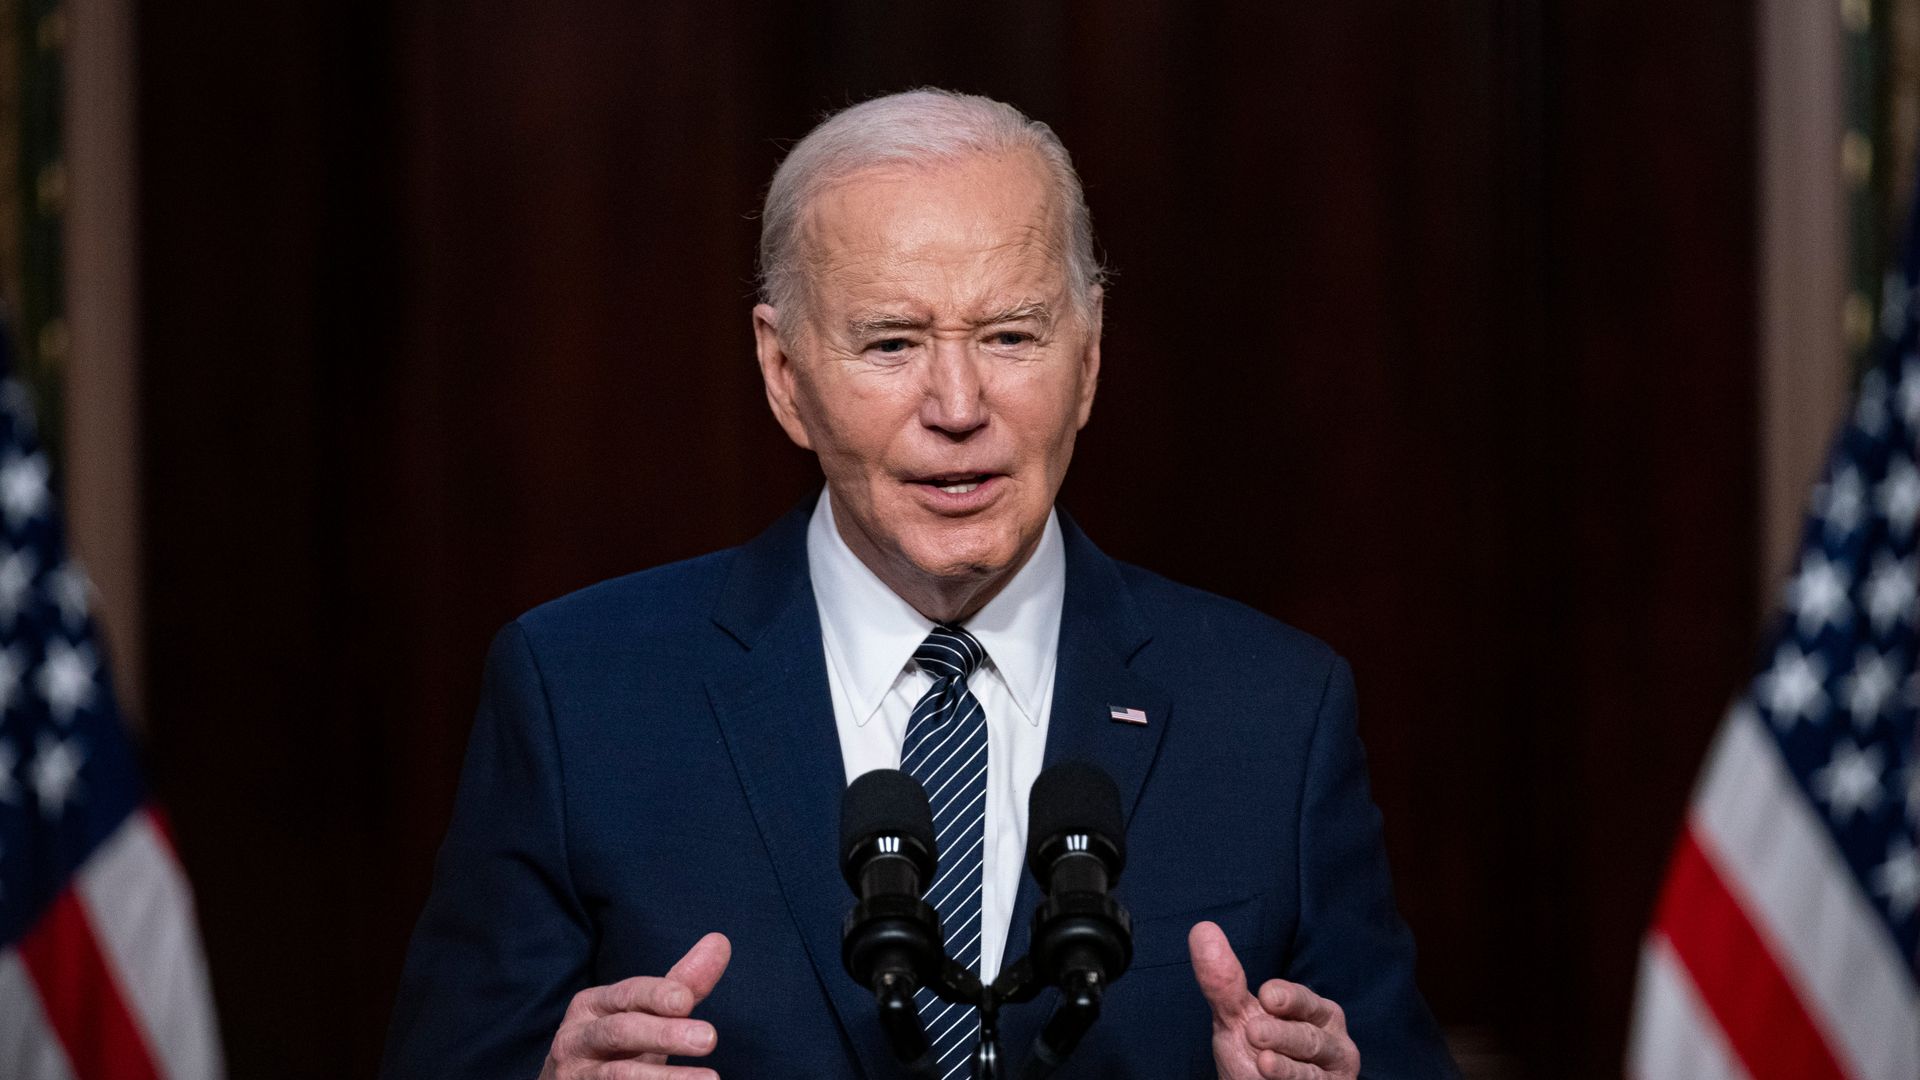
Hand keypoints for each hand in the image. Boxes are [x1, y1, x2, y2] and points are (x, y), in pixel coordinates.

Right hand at [538, 932, 731, 1079]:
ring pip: (618, 1075)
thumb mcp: (642, 1013)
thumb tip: (720, 941)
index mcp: (593, 1005)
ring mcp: (577, 1074)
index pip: (627, 994)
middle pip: (620, 1032)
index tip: (686, 1001)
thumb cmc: (615, 1044)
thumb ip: (681, 983)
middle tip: (709, 1039)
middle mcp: (578, 1038)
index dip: (656, 995)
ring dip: (666, 1078)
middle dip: (665, 1034)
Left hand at [1189, 921, 1358, 1079]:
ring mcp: (1332, 1073)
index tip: (1266, 996)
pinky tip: (1268, 1077)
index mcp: (1316, 1012)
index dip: (1286, 998)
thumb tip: (1202, 929)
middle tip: (1254, 1032)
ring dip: (1286, 1067)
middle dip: (1282, 1034)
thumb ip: (1223, 982)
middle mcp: (1332, 1041)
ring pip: (1313, 1069)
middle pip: (1309, 1035)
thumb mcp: (1236, 1018)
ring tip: (1262, 1062)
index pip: (1303, 1001)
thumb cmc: (1253, 1054)